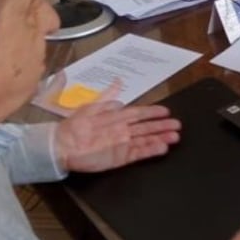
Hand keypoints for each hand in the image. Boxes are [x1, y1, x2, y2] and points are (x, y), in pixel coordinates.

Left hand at [54, 82, 180, 172]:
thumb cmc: (74, 127)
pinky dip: (150, 151)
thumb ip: (107, 97)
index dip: (152, 113)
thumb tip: (119, 82)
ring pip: (145, 140)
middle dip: (162, 126)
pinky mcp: (120, 158)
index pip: (139, 114)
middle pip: (146, 128)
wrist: (61, 147)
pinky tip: (162, 147)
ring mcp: (122, 145)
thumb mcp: (91, 107)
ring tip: (174, 136)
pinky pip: (138, 153)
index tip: (166, 111)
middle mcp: (122, 131)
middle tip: (177, 125)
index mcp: (116, 118)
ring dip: (160, 138)